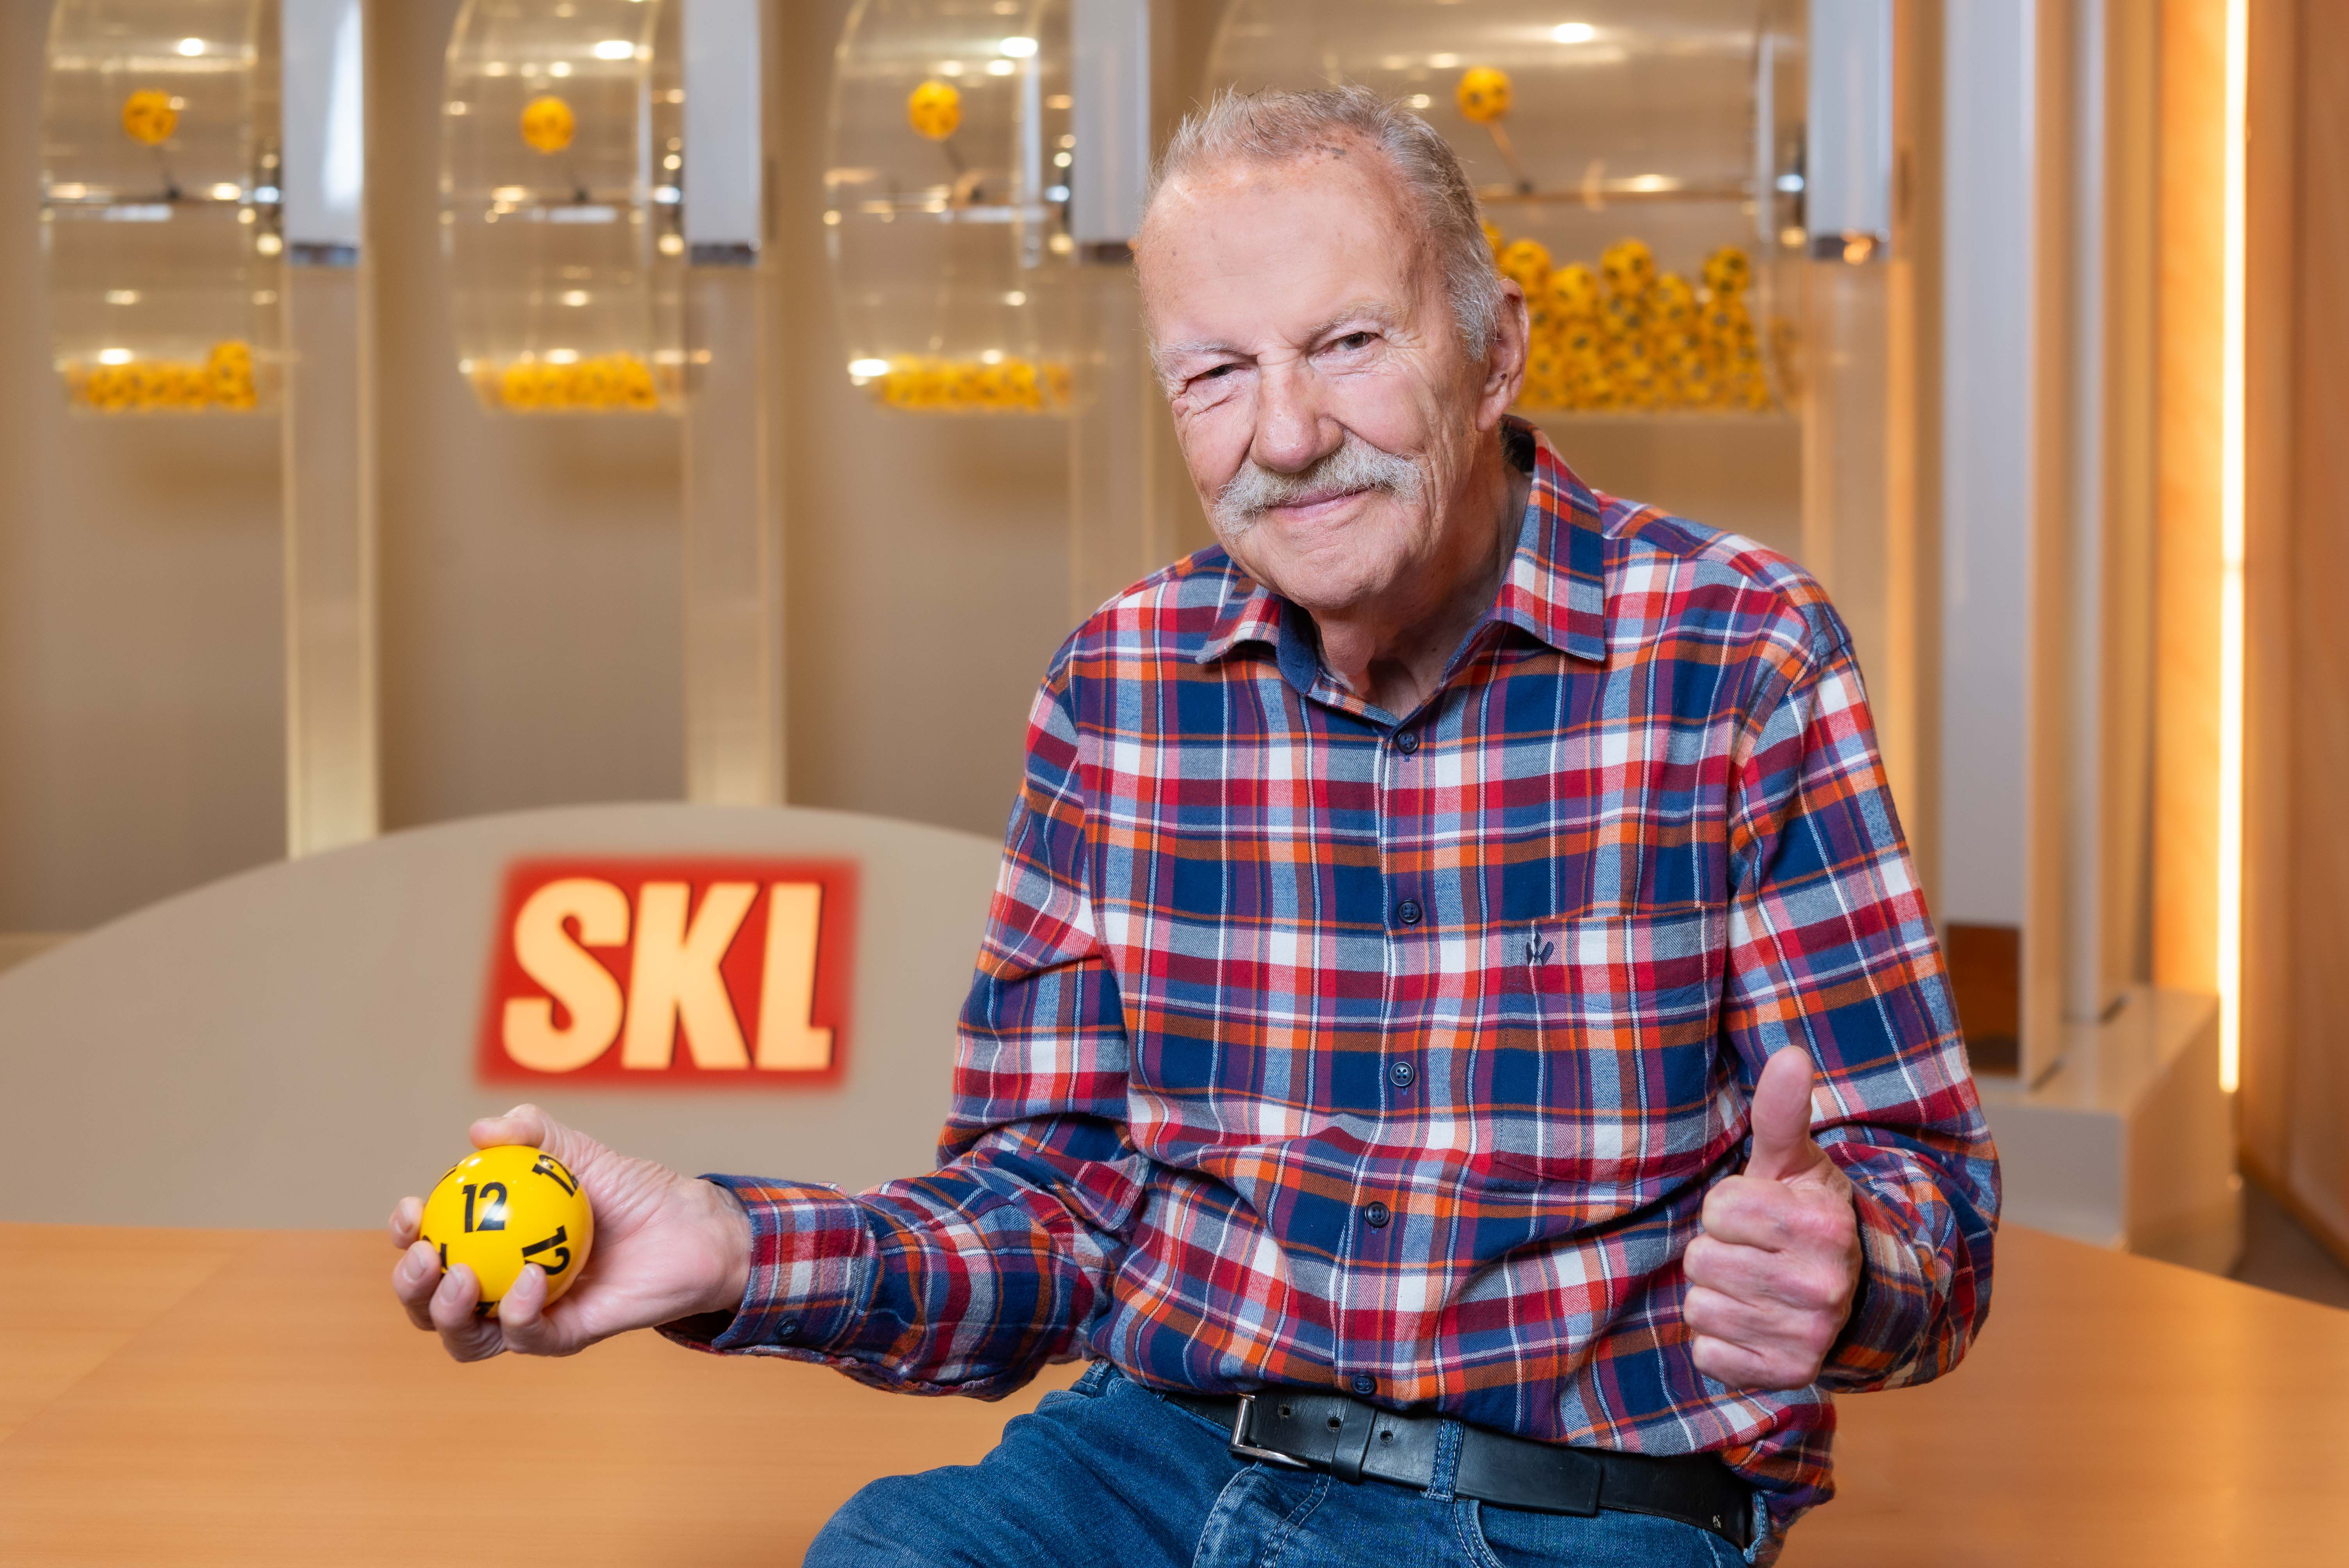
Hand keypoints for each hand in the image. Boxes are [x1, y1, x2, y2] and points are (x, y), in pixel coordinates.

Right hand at [387, 1105, 752, 1363]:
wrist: (689, 1226)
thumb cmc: (632, 1190)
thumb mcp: (579, 1153)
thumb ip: (534, 1134)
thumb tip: (481, 1130)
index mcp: (491, 1247)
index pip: (430, 1251)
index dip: (406, 1237)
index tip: (411, 1210)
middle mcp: (500, 1287)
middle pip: (430, 1305)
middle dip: (410, 1287)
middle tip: (427, 1255)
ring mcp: (530, 1317)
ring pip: (465, 1338)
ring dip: (447, 1312)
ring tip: (460, 1275)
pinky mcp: (565, 1337)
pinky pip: (527, 1337)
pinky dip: (519, 1312)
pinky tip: (530, 1278)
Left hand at [1684, 1048, 1861, 1390]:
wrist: (1847, 1292)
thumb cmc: (1802, 1215)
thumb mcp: (1794, 1162)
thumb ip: (1783, 1113)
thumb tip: (1790, 1054)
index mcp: (1823, 1226)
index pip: (1720, 1207)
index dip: (1728, 1207)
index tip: (1755, 1214)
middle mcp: (1822, 1285)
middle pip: (1703, 1258)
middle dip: (1719, 1251)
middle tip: (1754, 1253)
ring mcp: (1806, 1336)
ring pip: (1700, 1304)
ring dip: (1717, 1293)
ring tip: (1754, 1286)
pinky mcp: (1785, 1375)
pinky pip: (1707, 1351)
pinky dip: (1719, 1338)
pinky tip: (1751, 1323)